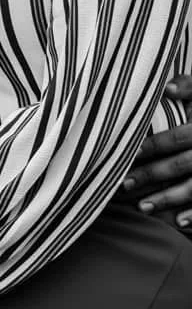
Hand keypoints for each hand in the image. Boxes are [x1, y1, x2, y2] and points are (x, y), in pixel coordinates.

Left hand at [122, 76, 191, 228]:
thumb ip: (190, 86)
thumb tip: (167, 89)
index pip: (175, 138)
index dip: (151, 146)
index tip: (128, 154)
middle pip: (179, 165)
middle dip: (151, 175)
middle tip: (124, 184)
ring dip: (168, 199)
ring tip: (142, 207)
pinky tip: (180, 222)